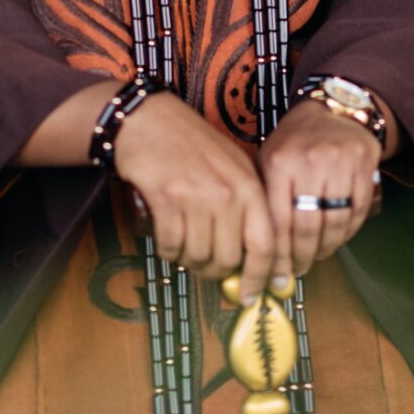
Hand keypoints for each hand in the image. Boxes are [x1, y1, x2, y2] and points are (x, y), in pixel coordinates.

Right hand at [111, 94, 275, 293]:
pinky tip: (166, 234)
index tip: (250, 295)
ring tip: (182, 241)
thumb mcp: (231, 168)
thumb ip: (243, 209)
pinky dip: (167, 249)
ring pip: (198, 256)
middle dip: (214, 270)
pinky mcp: (167, 198)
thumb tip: (247, 261)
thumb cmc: (192, 145)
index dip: (258, 277)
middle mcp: (228, 192)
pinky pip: (170, 246)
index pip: (264, 244)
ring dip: (187, 258)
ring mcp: (198, 195)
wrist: (149, 119)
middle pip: (228, 258)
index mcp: (249, 185)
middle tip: (203, 263)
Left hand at [259, 100, 383, 277]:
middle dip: (300, 256)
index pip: (278, 221)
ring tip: (315, 257)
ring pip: (334, 224)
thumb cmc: (295, 142)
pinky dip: (346, 234)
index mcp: (280, 162)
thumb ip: (263, 200)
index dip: (278, 254)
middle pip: (306, 227)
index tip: (276, 275)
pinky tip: (335, 239)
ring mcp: (340, 163)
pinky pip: (356, 213)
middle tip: (297, 269)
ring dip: (324, 249)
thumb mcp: (269, 159)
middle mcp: (310, 161)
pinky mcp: (364, 166)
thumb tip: (254, 252)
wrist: (334, 111)